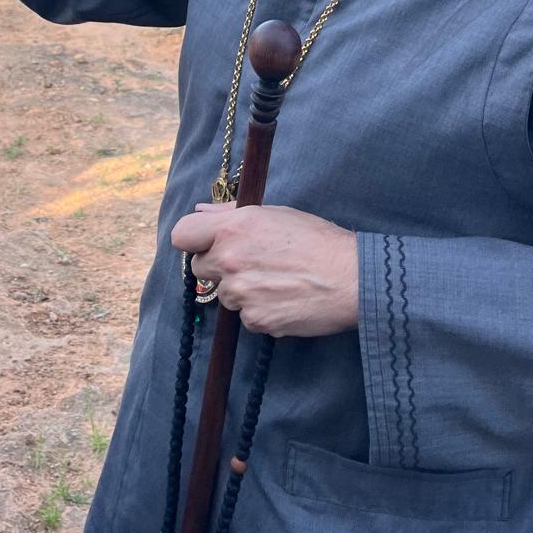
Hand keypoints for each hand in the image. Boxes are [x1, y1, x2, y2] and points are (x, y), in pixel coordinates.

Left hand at [170, 203, 358, 336]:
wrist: (351, 278)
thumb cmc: (317, 240)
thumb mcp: (274, 214)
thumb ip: (230, 213)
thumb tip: (201, 212)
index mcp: (232, 228)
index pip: (181, 235)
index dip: (192, 240)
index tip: (205, 244)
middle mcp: (230, 260)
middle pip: (199, 268)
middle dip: (218, 267)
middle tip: (250, 263)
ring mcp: (241, 293)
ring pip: (224, 295)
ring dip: (241, 290)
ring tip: (275, 280)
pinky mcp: (255, 320)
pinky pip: (245, 316)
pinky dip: (259, 310)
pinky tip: (283, 298)